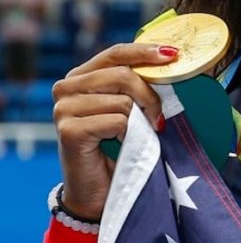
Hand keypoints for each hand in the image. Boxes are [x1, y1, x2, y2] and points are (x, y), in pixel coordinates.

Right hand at [51, 43, 178, 220]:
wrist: (101, 191)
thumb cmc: (120, 146)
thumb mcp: (130, 108)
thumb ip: (137, 84)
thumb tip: (171, 59)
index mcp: (81, 76)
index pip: (116, 53)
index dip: (145, 51)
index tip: (174, 55)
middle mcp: (66, 88)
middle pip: (122, 75)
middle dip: (150, 95)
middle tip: (158, 117)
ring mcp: (64, 109)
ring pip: (122, 100)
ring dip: (140, 119)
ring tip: (136, 135)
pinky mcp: (69, 130)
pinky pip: (116, 121)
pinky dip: (128, 134)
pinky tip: (121, 144)